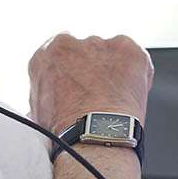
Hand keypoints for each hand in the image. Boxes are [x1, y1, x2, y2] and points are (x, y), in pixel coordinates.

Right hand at [29, 34, 153, 133]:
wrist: (93, 135)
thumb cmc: (66, 130)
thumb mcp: (41, 109)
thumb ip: (49, 92)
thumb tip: (56, 98)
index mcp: (48, 54)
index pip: (63, 54)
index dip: (73, 72)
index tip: (79, 86)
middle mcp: (73, 43)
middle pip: (88, 52)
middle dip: (94, 70)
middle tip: (98, 97)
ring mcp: (102, 44)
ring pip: (112, 55)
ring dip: (114, 72)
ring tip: (115, 101)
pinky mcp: (128, 49)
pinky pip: (136, 59)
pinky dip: (136, 74)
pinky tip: (128, 95)